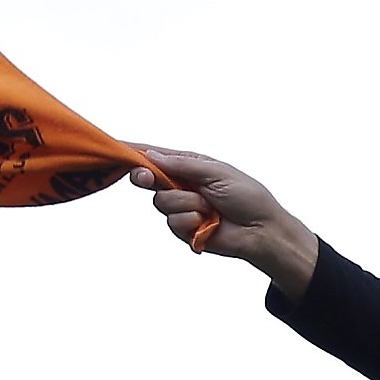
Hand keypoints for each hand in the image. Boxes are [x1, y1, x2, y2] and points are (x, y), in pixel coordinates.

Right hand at [127, 146, 319, 299]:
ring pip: (161, 203)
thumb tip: (153, 155)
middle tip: (146, 178)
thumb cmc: (248, 197)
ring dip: (185, 204)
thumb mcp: (216, 172)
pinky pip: (173, 223)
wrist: (262, 231)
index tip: (117, 149)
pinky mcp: (186, 230)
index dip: (136, 153)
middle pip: (149, 179)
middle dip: (147, 177)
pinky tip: (207, 223)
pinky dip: (190, 222)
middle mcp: (183, 186)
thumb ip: (184, 164)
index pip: (158, 157)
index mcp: (191, 166)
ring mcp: (183, 208)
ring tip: (208, 208)